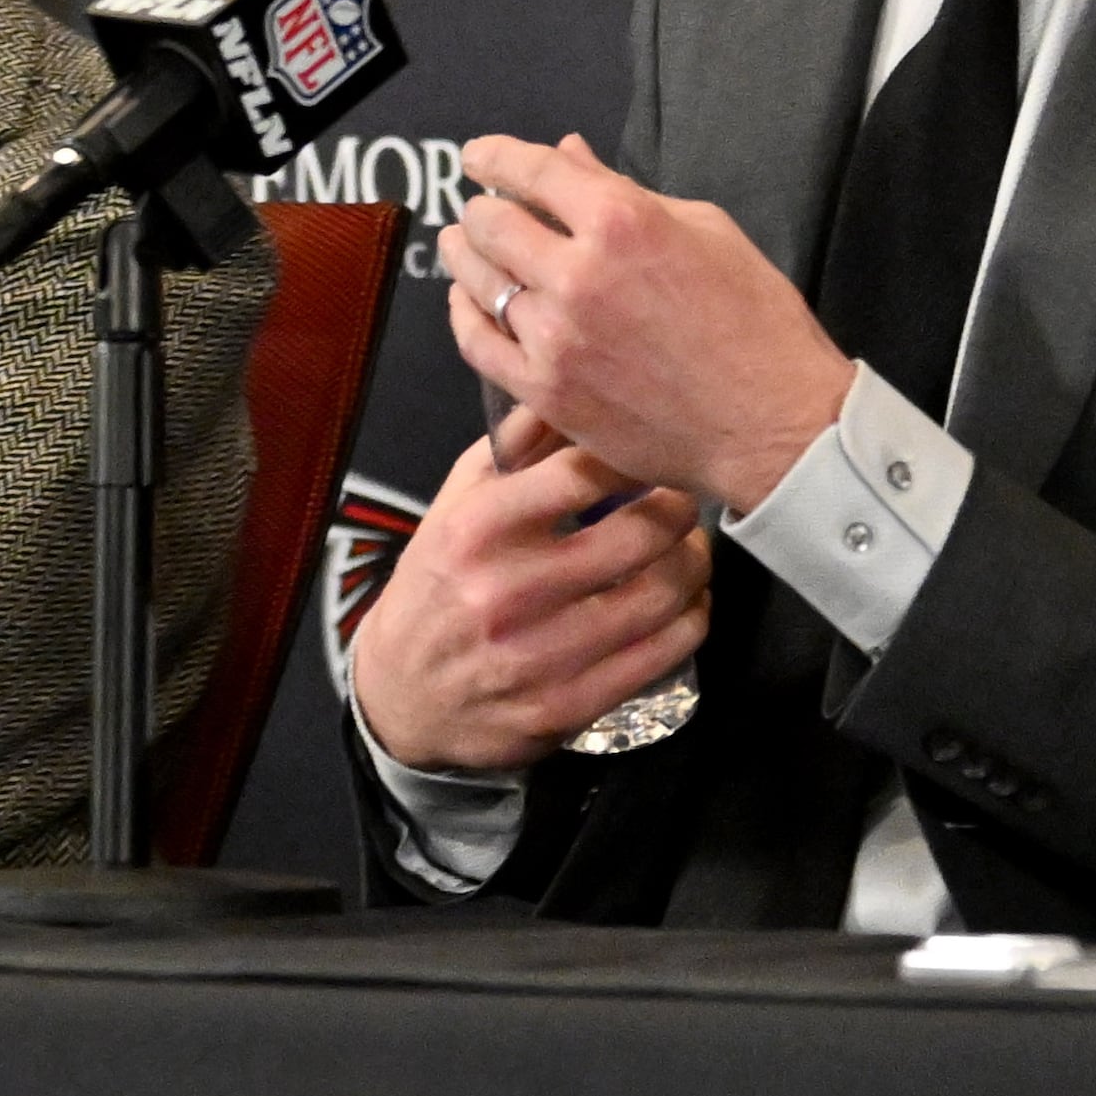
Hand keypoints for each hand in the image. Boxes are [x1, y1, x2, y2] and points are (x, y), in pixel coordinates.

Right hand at [350, 409, 713, 775]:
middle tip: (687, 499)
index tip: (654, 451)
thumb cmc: (441, 580)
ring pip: (661, 596)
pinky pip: (659, 655)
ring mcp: (538, 656)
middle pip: (640, 534)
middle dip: (680, 509)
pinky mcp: (566, 706)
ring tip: (692, 548)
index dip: (635, 455)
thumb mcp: (459, 501)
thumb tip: (575, 390)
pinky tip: (687, 604)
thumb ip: (515, 445)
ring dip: (694, 564)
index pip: (585, 472)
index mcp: (478, 528)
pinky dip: (690, 621)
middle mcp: (506, 591)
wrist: (401, 696)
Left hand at [444, 133, 853, 512]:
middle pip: (492, 224)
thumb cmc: (756, 319)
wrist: (770, 421)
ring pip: (478, 282)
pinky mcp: (546, 392)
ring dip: (465, 255)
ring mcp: (554, 338)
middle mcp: (577, 274)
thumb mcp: (707, 231)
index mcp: (623, 221)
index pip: (534, 171)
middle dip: (481, 208)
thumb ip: (630, 192)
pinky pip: (479, 344)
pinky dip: (465, 315)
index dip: (495, 156)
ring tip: (462, 246)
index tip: (478, 155)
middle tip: (480, 209)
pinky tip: (468, 301)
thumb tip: (570, 156)